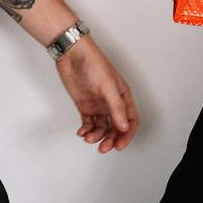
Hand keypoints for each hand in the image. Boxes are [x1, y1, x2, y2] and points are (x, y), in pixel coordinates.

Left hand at [55, 36, 138, 152]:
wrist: (71, 54)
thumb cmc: (93, 63)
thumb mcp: (108, 86)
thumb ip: (116, 108)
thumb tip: (124, 127)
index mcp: (122, 96)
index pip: (130, 120)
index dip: (126, 134)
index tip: (119, 145)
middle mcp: (111, 102)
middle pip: (115, 127)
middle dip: (110, 139)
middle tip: (104, 148)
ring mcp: (98, 104)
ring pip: (101, 127)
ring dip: (96, 135)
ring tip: (88, 137)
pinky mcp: (84, 105)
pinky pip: (88, 123)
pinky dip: (86, 130)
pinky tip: (82, 132)